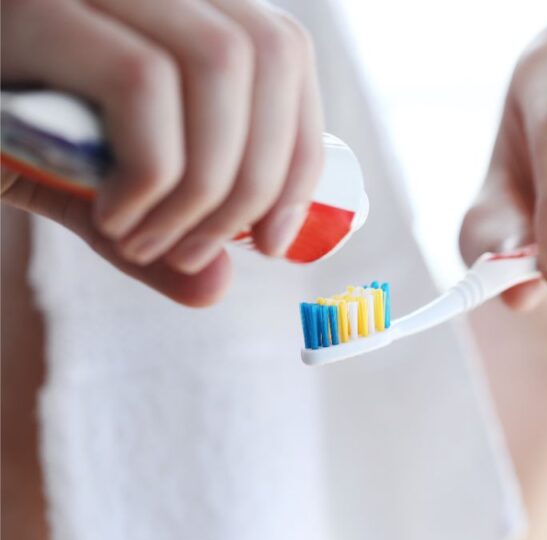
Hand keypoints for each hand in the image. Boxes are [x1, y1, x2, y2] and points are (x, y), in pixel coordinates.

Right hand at [1, 0, 323, 303]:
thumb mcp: (81, 181)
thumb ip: (154, 227)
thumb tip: (217, 288)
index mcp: (166, 3)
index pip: (283, 49)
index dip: (302, 151)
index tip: (278, 235)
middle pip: (267, 53)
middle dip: (260, 179)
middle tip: (203, 251)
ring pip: (221, 61)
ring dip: (206, 183)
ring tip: (151, 242)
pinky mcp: (27, 8)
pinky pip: (140, 81)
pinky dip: (152, 171)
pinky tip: (114, 217)